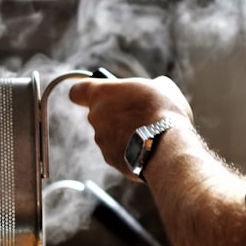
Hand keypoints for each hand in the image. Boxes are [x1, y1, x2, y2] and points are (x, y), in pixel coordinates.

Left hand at [68, 75, 193, 179]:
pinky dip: (132, 150)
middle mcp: (95, 117)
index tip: (101, 93)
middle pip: (99, 114)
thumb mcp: (162, 86)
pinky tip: (150, 147)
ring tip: (150, 133)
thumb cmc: (162, 111)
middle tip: (140, 114)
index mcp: (101, 93)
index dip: (86, 92)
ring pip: (110, 134)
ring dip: (126, 133)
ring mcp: (102, 142)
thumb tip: (156, 87)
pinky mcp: (112, 161)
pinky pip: (120, 152)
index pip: (77, 91)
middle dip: (117, 114)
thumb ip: (149, 85)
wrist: (167, 146)